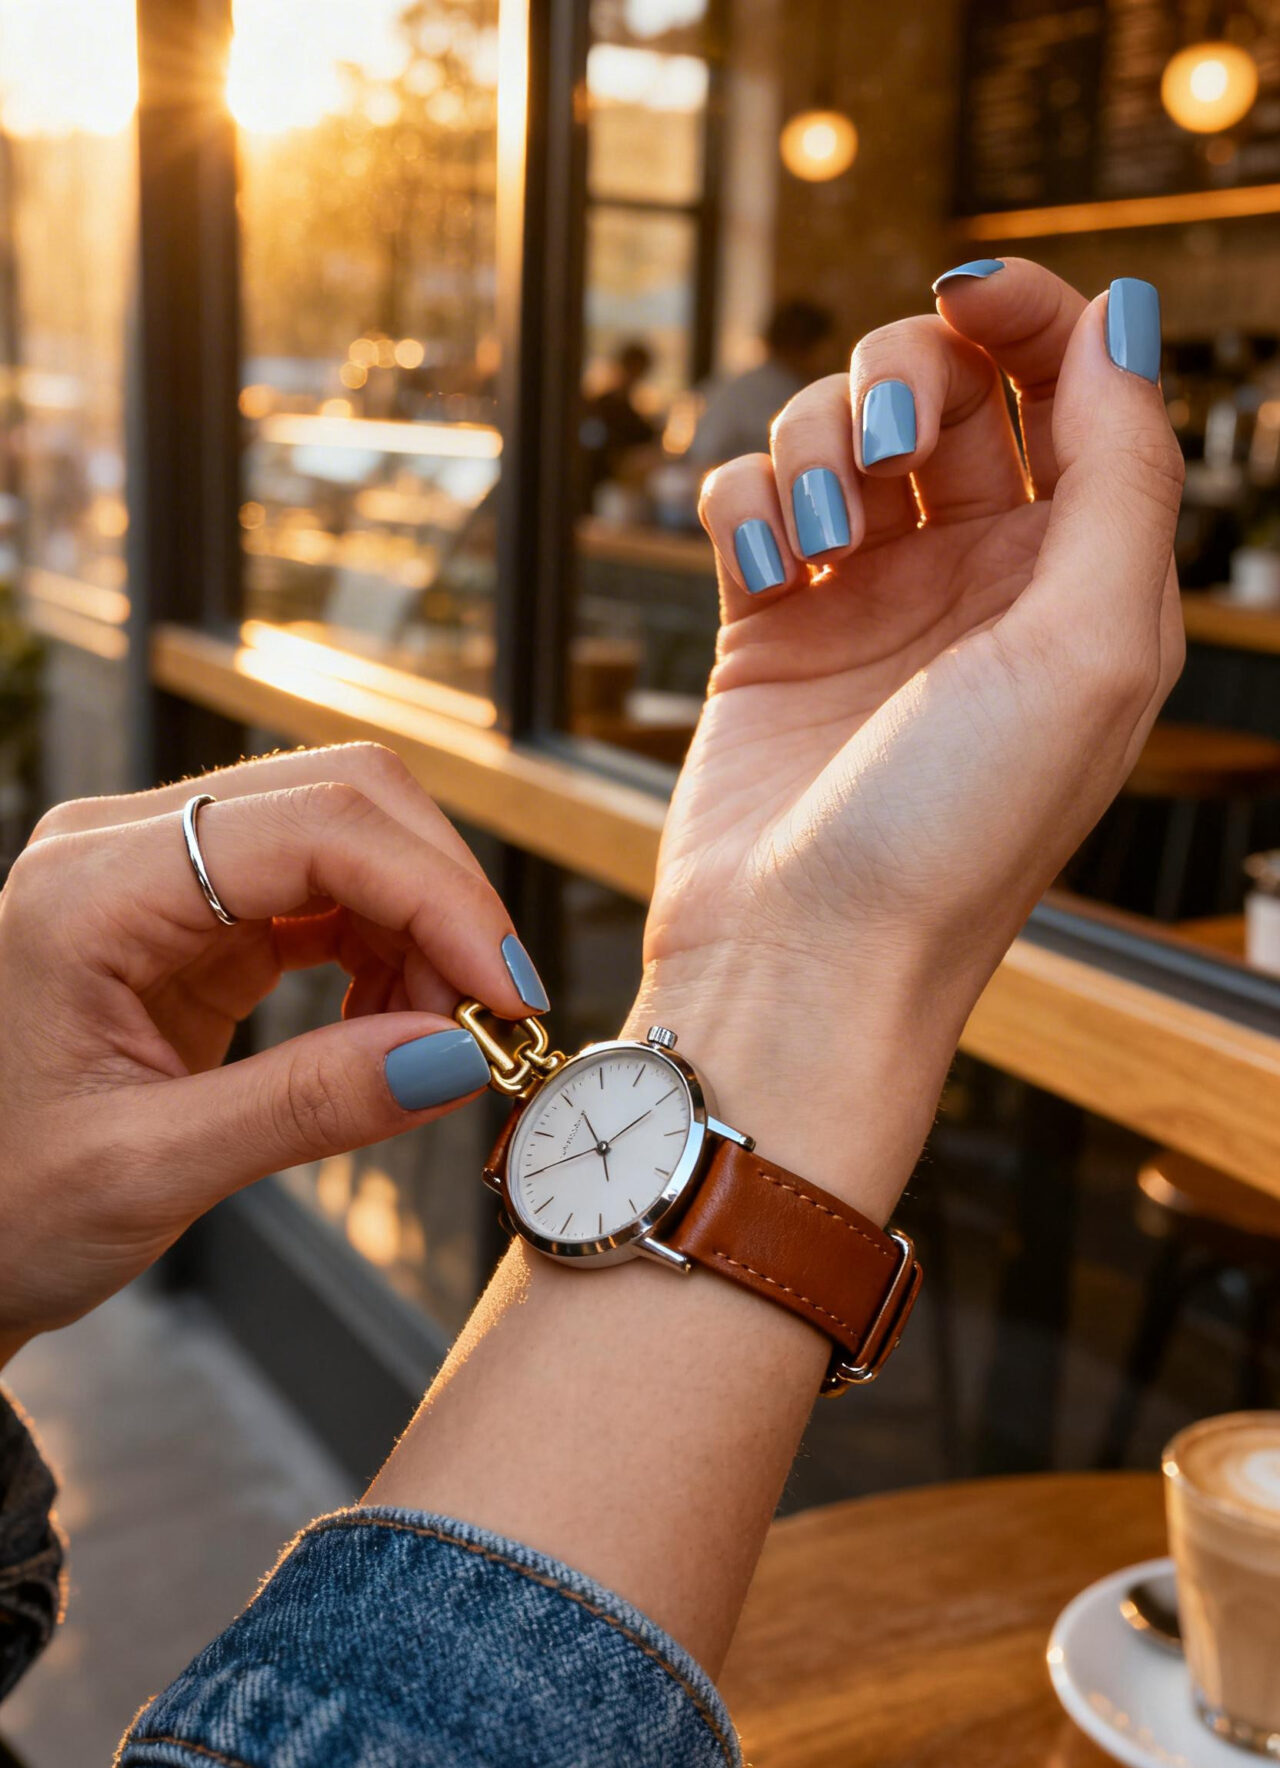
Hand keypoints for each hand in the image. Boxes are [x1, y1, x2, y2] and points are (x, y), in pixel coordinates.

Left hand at [0, 744, 542, 1361]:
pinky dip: (388, 943)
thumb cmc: (0, 1206)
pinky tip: (396, 1018)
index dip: (436, 898)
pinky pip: (327, 889)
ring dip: (424, 924)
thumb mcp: (148, 1172)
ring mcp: (161, 870)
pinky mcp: (195, 910)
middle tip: (495, 1018)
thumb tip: (458, 1055)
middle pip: (344, 798)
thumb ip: (308, 1107)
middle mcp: (122, 848)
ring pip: (349, 834)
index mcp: (87, 889)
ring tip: (442, 1034)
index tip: (507, 995)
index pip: (314, 827)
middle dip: (444, 901)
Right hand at [633, 263, 1183, 1209]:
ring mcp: (868, 602)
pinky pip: (750, 496)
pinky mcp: (768, 627)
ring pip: (838, 429)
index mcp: (1082, 582)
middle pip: (946, 389)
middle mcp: (979, 583)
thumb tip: (1122, 319)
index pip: (1073, 389)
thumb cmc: (954, 837)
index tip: (972, 291)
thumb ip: (1128, 472)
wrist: (801, 960)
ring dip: (817, 443)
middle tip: (890, 448)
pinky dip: (744, 501)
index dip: (1030, 314)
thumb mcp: (1093, 650)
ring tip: (816, 537)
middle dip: (907, 379)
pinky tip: (762, 568)